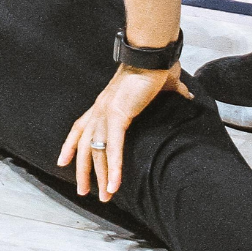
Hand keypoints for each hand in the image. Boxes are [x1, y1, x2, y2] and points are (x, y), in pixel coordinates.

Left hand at [57, 63, 194, 201]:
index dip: (70, 144)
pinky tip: (114, 186)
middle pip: (84, 146)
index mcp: (105, 103)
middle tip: (83, 191)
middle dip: (83, 171)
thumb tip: (188, 95)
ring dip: (100, 177)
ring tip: (105, 197)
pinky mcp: (117, 116)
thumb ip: (174, 92)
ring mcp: (106, 113)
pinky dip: (113, 168)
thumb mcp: (164, 84)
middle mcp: (100, 109)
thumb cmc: (157, 65)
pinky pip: (113, 148)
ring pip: (97, 152)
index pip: (80, 127)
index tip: (63, 161)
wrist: (153, 53)